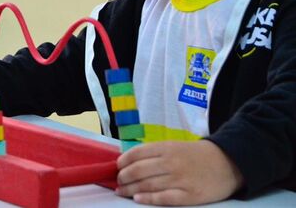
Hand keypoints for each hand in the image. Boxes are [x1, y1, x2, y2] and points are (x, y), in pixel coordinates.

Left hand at [116, 140, 242, 204]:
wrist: (227, 163)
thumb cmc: (196, 155)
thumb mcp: (174, 146)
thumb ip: (154, 153)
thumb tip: (129, 162)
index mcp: (166, 148)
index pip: (137, 154)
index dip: (123, 162)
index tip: (117, 167)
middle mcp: (172, 163)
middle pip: (139, 171)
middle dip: (124, 177)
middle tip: (118, 182)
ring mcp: (181, 180)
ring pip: (148, 185)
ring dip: (131, 190)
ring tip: (122, 191)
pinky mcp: (190, 196)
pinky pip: (164, 198)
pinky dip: (148, 199)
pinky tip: (138, 199)